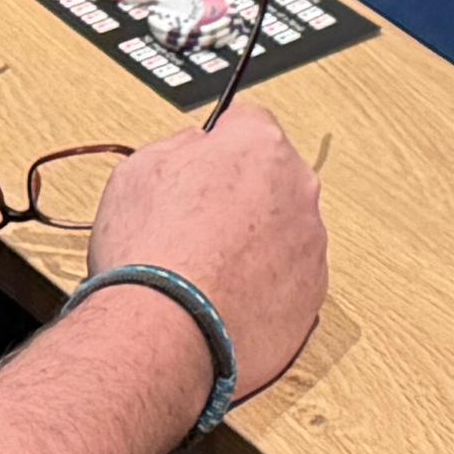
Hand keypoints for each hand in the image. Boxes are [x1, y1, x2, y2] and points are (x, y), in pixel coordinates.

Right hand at [87, 104, 329, 406]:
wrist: (168, 330)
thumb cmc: (150, 251)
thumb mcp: (139, 170)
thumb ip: (178, 146)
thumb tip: (195, 148)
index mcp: (259, 145)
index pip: (248, 123)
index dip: (219, 146)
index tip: (203, 167)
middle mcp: (298, 187)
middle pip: (272, 177)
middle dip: (242, 195)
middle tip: (200, 226)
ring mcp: (312, 242)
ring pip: (285, 229)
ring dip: (257, 243)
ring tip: (209, 272)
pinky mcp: (313, 293)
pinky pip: (291, 278)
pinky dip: (266, 286)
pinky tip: (227, 300)